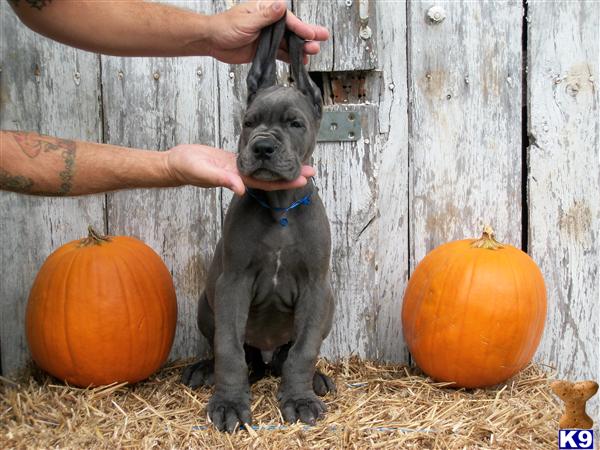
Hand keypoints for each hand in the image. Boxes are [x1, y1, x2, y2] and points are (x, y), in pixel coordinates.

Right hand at [165, 144, 314, 195]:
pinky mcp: (232, 160)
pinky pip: (254, 161)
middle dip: (290, 175)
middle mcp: (241, 176)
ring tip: (298, 159)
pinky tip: (275, 153)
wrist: (176, 163)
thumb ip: (222, 180)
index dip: (286, 183)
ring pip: (264, 169)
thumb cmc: (187, 168)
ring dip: (280, 166)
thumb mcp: (204, 173)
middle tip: (312, 170)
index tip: (305, 179)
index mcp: (238, 180)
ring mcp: (237, 169)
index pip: (267, 184)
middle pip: (271, 178)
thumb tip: (241, 189)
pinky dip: (266, 158)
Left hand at [207, 0, 328, 63]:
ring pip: (289, 42)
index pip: (288, 19)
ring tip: (312, 52)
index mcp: (266, 10)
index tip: (311, 34)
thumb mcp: (247, 21)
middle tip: (321, 38)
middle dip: (307, 35)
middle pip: (292, 29)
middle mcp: (269, 22)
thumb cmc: (225, 27)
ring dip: (300, 48)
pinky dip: (290, 58)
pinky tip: (300, 61)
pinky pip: (281, 53)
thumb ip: (266, 16)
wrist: (213, 41)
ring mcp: (268, 36)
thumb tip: (280, 6)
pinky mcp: (265, 49)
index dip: (301, 27)